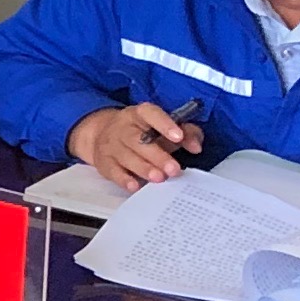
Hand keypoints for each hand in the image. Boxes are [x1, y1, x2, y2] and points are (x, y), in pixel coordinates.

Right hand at [71, 101, 204, 188]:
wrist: (103, 135)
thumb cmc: (143, 133)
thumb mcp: (164, 128)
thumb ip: (186, 133)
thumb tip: (196, 147)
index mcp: (139, 114)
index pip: (151, 114)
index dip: (164, 124)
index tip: (178, 137)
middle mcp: (123, 127)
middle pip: (137, 140)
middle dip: (157, 155)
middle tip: (174, 169)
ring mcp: (111, 145)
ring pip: (126, 155)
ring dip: (143, 168)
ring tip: (159, 178)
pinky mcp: (103, 162)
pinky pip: (112, 170)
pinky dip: (123, 179)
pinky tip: (135, 185)